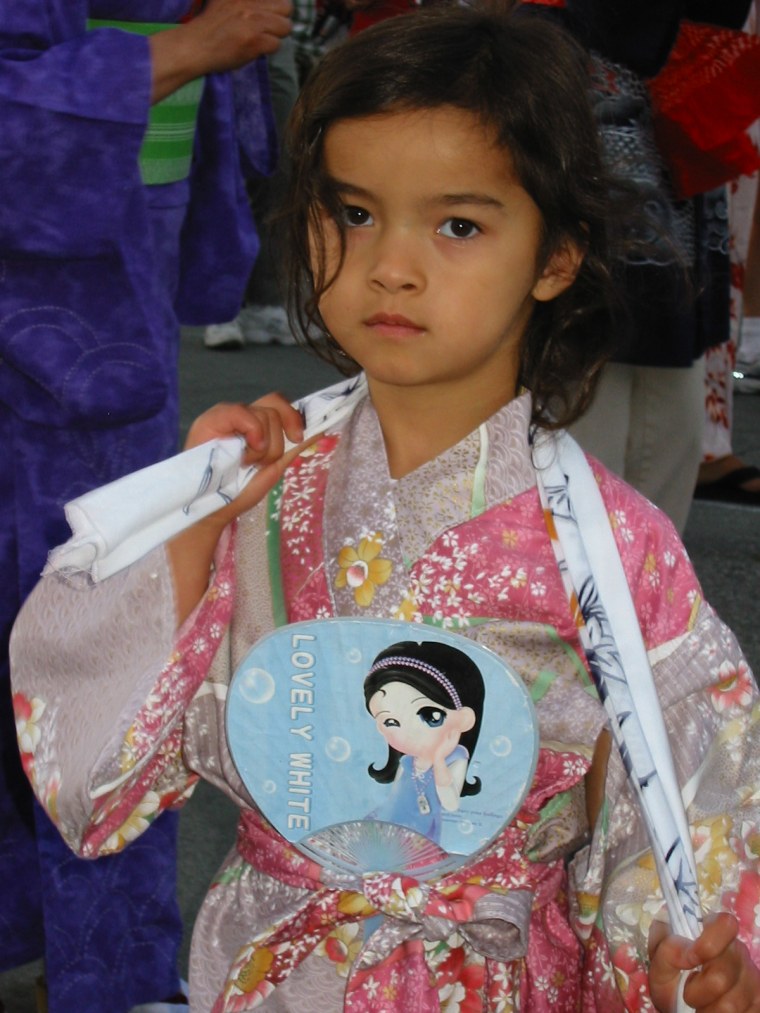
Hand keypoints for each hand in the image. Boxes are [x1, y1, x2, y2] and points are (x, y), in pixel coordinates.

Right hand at [150, 0, 292, 101]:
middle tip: (269, 28)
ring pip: (285, 27)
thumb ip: (244, 1)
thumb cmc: (209, 26)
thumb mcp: (225, 0)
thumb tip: (267, 7)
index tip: (269, 12)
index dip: (275, 6)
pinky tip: (255, 50)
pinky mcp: (255, 40)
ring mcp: (254, 21)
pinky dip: (268, 50)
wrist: (195, 46)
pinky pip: (277, 45)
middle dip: (281, 20)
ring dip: (276, 36)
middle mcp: (250, 2)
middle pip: (286, 7)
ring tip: (262, 40)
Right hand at [183, 392, 305, 524]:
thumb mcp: (272, 468)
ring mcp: (224, 416)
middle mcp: (239, 416)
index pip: (278, 404)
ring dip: (261, 448)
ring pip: (263, 414)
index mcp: (253, 425)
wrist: (213, 510)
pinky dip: (251, 433)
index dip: (293, 416)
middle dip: (276, 442)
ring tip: (243, 465)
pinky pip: (241, 412)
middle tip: (260, 464)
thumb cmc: (238, 492)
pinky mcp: (210, 420)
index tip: (298, 438)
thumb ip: (292, 448)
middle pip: (274, 407)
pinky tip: (244, 454)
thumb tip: (321, 430)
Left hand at [648, 913, 759, 1011]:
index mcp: (712, 930)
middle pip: (721, 976)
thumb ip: (667, 950)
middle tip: (686, 992)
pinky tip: (713, 1009)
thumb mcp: (659, 962)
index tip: (691, 958)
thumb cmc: (670, 976)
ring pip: (731, 1004)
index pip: (725, 924)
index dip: (709, 944)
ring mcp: (751, 977)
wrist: (680, 1003)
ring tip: (699, 1004)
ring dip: (706, 1010)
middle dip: (696, 991)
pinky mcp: (758, 1001)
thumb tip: (689, 954)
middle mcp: (737, 951)